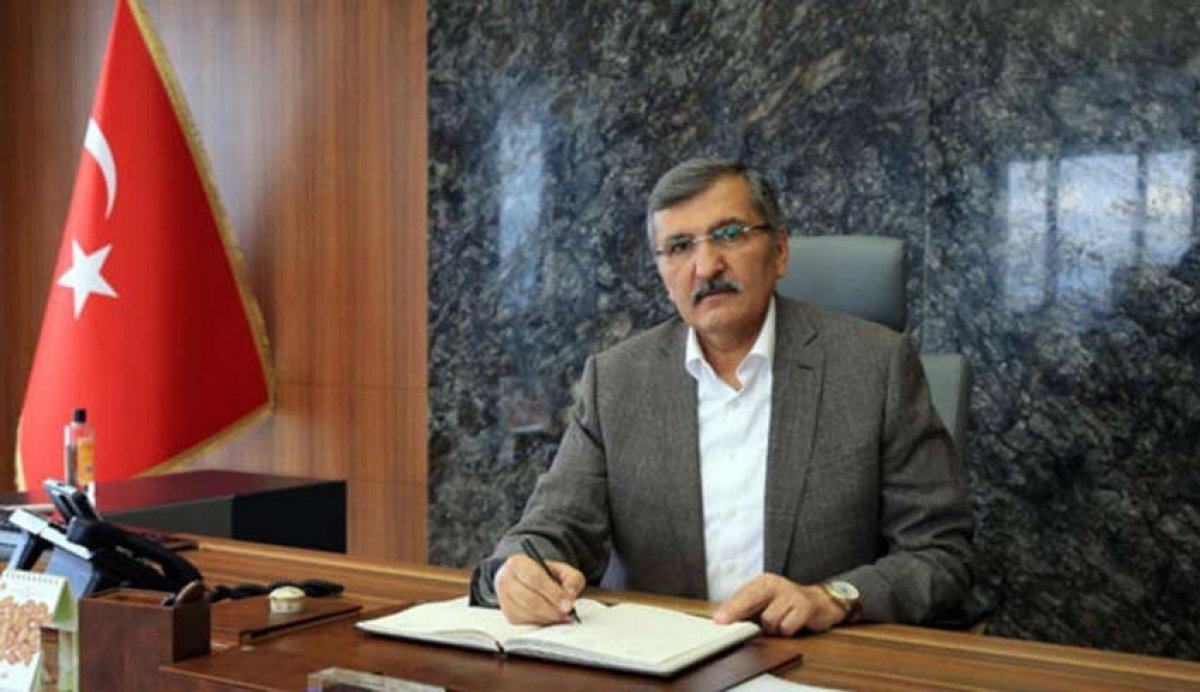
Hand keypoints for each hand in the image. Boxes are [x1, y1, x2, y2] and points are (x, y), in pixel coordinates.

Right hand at [496, 554, 584, 624]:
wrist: (525, 579)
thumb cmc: (544, 574)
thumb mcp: (561, 570)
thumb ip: (571, 579)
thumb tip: (570, 595)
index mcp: (518, 564)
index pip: (535, 579)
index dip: (553, 593)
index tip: (568, 604)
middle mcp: (507, 581)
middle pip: (530, 599)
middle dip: (551, 609)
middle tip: (566, 613)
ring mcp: (505, 599)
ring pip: (527, 614)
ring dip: (547, 618)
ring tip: (561, 616)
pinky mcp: (508, 615)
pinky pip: (526, 623)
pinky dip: (541, 623)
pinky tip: (550, 618)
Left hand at [712, 573, 846, 635]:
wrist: (820, 602)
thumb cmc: (786, 604)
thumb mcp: (765, 602)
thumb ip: (746, 609)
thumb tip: (723, 619)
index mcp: (763, 582)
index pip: (743, 594)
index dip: (729, 608)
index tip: (718, 620)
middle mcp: (776, 584)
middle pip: (751, 598)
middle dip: (736, 611)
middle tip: (723, 622)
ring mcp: (791, 594)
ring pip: (769, 620)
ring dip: (772, 628)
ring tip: (779, 623)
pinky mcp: (805, 607)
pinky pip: (787, 627)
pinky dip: (786, 631)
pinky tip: (792, 624)